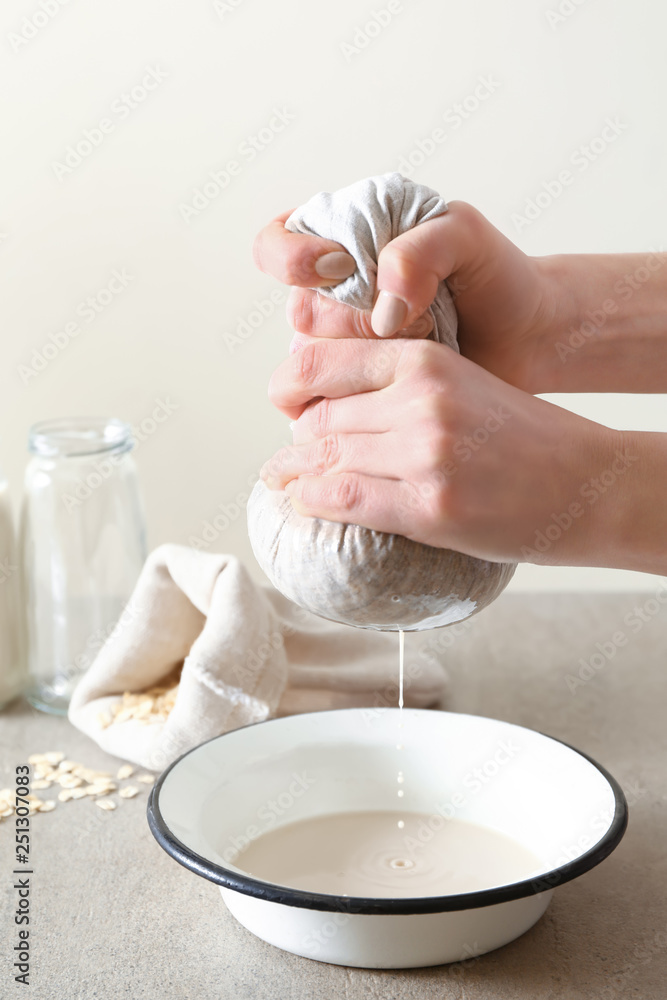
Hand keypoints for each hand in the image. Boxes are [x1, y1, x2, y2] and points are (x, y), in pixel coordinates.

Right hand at [253, 201, 557, 391]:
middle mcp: (332, 294)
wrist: (526, 336)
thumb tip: (383, 296)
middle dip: (354, 319)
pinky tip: (405, 381)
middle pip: (300, 312)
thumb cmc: (496, 277)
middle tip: (413, 316)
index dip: (293, 258)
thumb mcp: (465, 235)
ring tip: (424, 343)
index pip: (277, 244)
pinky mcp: (359, 389)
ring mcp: (343, 345)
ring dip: (367, 358)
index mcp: (344, 239)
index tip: (340, 266)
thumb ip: (419, 247)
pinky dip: (367, 393)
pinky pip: (334, 399)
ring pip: (313, 361)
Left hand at [259, 337, 641, 568]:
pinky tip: (305, 502)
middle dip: (299, 442)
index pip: (321, 362)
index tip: (284, 407)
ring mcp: (425, 454)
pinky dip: (314, 501)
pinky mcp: (430, 506)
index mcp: (426, 360)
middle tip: (290, 457)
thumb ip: (398, 389)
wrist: (584, 483)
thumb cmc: (522, 437)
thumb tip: (326, 413)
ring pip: (325, 458)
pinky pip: (345, 499)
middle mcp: (420, 400)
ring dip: (297, 474)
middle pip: (320, 418)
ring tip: (286, 481)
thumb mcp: (460, 385)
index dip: (289, 388)